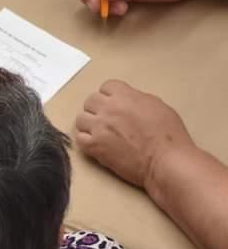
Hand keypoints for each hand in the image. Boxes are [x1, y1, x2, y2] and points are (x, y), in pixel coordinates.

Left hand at [75, 80, 194, 190]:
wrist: (165, 161)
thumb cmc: (169, 136)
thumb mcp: (157, 106)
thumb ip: (137, 99)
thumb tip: (127, 101)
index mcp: (125, 96)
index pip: (106, 86)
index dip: (111, 95)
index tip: (114, 103)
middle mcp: (109, 109)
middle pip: (90, 101)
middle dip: (98, 108)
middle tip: (107, 119)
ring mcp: (99, 127)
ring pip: (81, 119)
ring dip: (89, 124)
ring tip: (100, 132)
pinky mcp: (94, 146)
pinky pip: (79, 138)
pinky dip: (85, 140)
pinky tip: (96, 143)